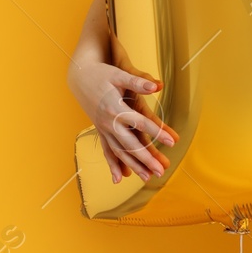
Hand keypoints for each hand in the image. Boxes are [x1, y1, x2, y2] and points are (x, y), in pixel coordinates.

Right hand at [66, 30, 176, 183]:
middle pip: (130, 144)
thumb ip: (139, 81)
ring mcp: (103, 128)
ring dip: (133, 165)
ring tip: (148, 178)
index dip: (157, 132)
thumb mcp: (120, 74)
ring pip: (119, 151)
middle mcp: (109, 122)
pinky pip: (108, 150)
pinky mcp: (101, 130)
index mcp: (116, 109)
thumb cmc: (103, 74)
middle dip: (146, 158)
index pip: (140, 123)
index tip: (172, 142)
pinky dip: (114, 164)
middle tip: (162, 171)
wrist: (79, 76)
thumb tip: (157, 85)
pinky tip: (119, 179)